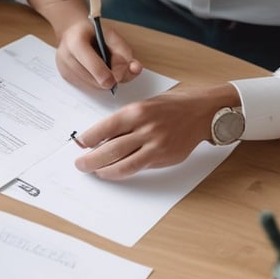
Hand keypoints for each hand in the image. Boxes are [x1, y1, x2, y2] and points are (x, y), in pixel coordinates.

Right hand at [56, 18, 142, 91]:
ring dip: (103, 80)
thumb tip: (133, 70)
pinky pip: (88, 87)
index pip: (94, 66)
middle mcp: (65, 56)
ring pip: (93, 86)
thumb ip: (124, 51)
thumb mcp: (111, 34)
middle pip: (96, 80)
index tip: (118, 78)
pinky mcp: (65, 77)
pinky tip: (94, 69)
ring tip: (101, 64)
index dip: (110, 75)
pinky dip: (96, 81)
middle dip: (110, 77)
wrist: (72, 31)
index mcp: (76, 41)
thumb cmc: (93, 32)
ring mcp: (63, 68)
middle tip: (113, 65)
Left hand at [74, 84, 238, 178]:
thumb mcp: (143, 106)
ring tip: (93, 171)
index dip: (89, 138)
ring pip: (123, 162)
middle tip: (80, 164)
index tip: (79, 144)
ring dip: (104, 169)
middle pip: (111, 148)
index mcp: (136, 111)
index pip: (106, 127)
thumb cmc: (169, 106)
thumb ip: (124, 121)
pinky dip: (121, 172)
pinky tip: (111, 172)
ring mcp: (155, 144)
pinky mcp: (163, 157)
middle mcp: (144, 128)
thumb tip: (100, 138)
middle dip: (91, 159)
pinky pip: (138, 167)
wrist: (200, 112)